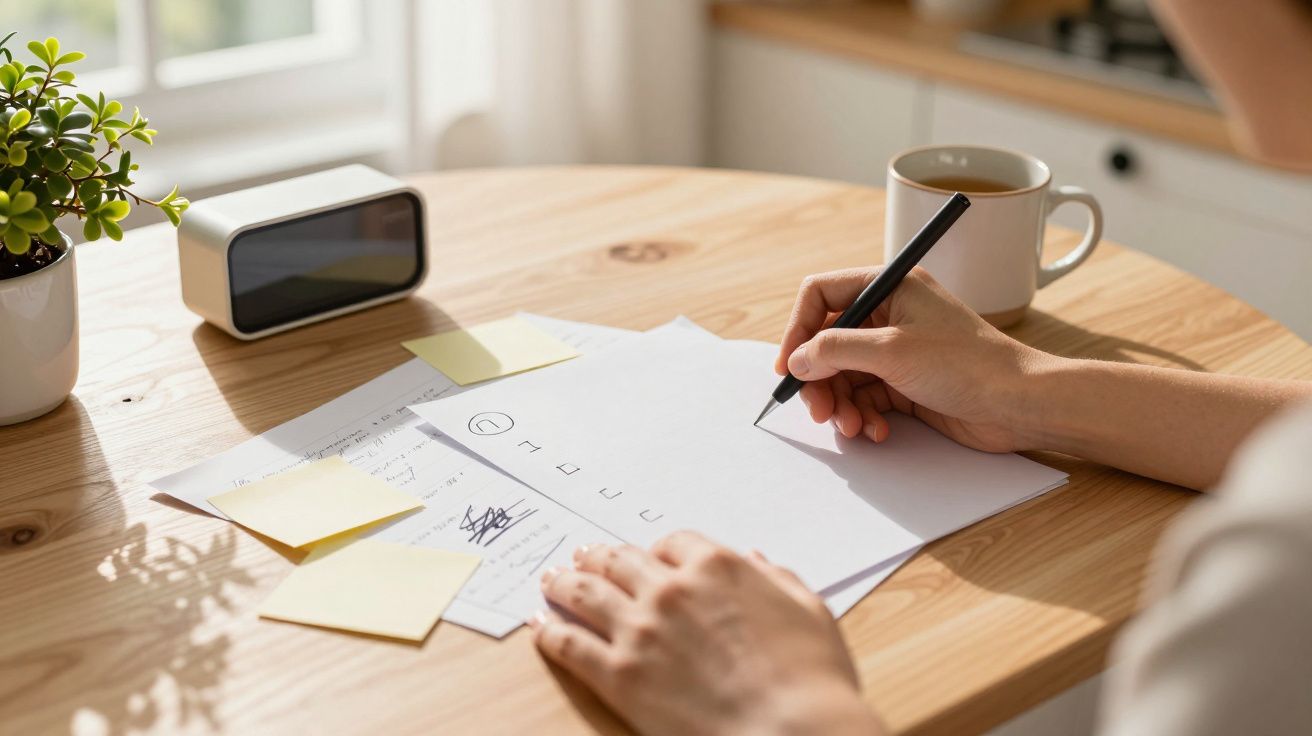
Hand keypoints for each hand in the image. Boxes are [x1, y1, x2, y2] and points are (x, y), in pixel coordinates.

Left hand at [530, 532, 882, 735]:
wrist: (793, 732)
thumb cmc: (812, 679)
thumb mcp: (809, 611)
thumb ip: (776, 579)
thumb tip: (756, 561)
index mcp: (719, 567)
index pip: (675, 543)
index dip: (659, 550)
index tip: (650, 557)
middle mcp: (672, 589)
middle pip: (621, 560)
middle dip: (600, 557)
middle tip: (583, 556)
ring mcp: (640, 631)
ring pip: (586, 593)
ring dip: (565, 582)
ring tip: (551, 579)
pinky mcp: (619, 675)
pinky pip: (569, 644)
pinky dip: (549, 631)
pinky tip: (540, 625)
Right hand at [775, 267, 1051, 452]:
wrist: (1020, 404)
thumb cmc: (968, 365)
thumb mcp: (892, 352)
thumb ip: (835, 350)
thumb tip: (798, 360)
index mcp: (890, 287)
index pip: (823, 295)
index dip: (799, 329)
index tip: (789, 366)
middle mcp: (891, 314)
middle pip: (829, 342)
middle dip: (820, 379)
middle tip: (818, 411)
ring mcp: (898, 349)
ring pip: (845, 374)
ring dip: (842, 403)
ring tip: (852, 427)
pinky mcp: (906, 382)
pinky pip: (866, 396)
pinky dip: (864, 415)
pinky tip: (876, 431)